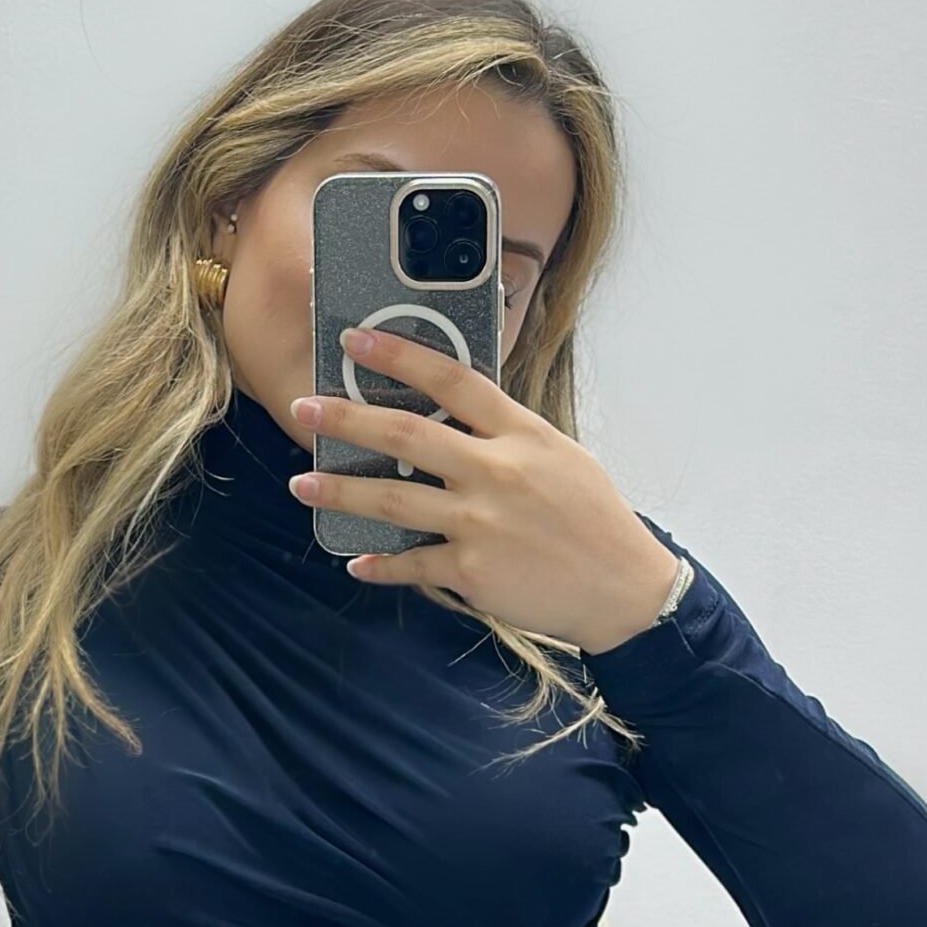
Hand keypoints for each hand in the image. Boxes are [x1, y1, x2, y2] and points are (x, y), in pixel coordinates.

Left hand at [287, 327, 680, 652]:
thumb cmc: (593, 520)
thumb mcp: (559, 456)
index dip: (399, 354)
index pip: (453, 380)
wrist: (623, 587)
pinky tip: (356, 563)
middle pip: (405, 434)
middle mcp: (496, 472)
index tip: (357, 339)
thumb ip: (507, 434)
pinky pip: (411, 564)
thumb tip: (452, 417)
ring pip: (392, 501)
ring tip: (302, 484)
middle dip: (346, 418)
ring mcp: (481, 523)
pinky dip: (380, 565)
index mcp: (521, 434)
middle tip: (303, 407)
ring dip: (339, 493)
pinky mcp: (472, 572)